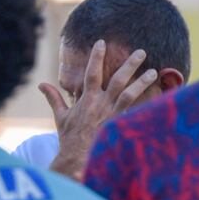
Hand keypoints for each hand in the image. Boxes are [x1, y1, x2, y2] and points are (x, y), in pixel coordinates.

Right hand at [40, 40, 158, 179]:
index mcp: (86, 99)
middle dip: (129, 64)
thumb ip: (54, 98)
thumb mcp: (60, 116)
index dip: (96, 56)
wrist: (77, 157)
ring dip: (142, 81)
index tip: (102, 42)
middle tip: (141, 51)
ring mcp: (112, 113)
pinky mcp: (119, 123)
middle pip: (118, 79)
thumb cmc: (69, 137)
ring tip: (153, 72)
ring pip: (130, 93)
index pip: (91, 72)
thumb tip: (41, 85)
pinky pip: (134, 110)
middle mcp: (101, 103)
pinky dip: (145, 103)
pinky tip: (157, 96)